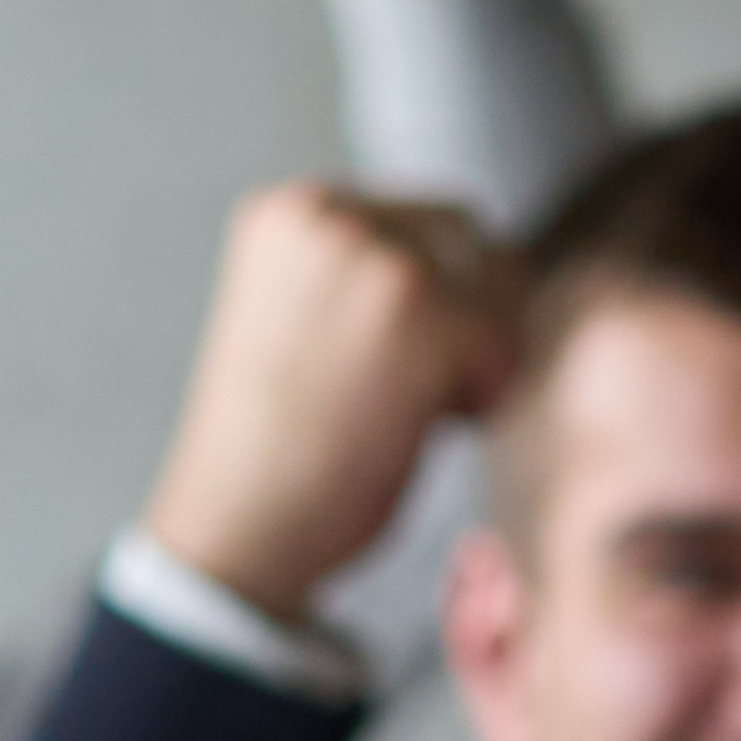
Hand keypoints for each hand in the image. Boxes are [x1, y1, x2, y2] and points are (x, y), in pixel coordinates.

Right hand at [135, 183, 514, 612]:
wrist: (238, 529)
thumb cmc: (274, 450)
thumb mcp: (299, 319)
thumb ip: (361, 274)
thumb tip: (486, 259)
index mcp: (291, 211)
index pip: (422, 217)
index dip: (436, 294)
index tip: (393, 362)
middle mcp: (333, 215)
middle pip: (469, 235)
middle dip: (466, 312)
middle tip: (417, 391)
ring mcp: (380, 257)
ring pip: (498, 281)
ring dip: (480, 347)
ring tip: (417, 406)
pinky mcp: (423, 311)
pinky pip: (503, 340)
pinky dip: (482, 393)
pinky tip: (426, 428)